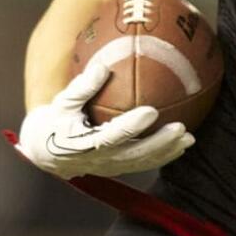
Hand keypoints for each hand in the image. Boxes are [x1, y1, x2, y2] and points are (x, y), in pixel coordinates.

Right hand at [15, 60, 193, 178]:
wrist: (46, 152)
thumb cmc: (56, 121)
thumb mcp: (62, 102)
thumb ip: (82, 87)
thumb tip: (103, 65)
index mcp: (83, 144)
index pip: (111, 136)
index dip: (131, 126)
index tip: (151, 111)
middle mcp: (99, 160)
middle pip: (134, 155)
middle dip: (159, 143)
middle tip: (181, 128)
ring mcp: (110, 167)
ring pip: (143, 162)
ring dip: (167, 152)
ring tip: (189, 138)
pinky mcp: (118, 169)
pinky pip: (143, 164)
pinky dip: (164, 156)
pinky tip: (183, 145)